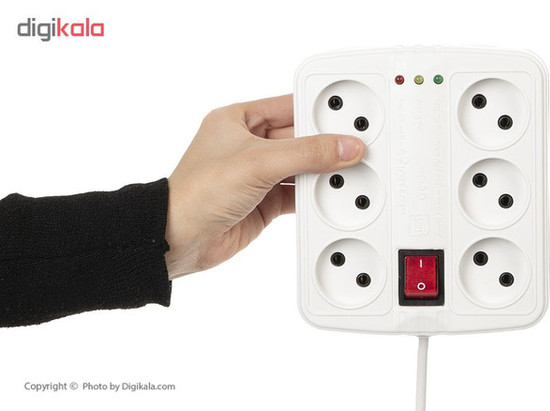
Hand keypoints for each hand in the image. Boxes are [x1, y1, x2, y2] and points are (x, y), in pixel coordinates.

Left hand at [165, 94, 364, 278]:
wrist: (178, 240)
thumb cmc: (197, 193)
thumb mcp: (258, 163)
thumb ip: (306, 153)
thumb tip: (343, 147)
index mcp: (238, 119)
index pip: (288, 105)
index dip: (317, 110)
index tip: (347, 117)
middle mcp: (248, 145)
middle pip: (300, 138)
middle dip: (325, 145)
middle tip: (353, 147)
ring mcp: (257, 175)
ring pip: (302, 167)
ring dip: (321, 172)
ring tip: (346, 172)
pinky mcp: (264, 201)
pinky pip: (298, 193)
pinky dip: (314, 196)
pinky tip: (329, 195)